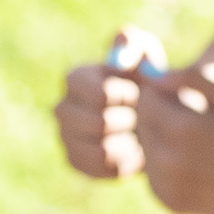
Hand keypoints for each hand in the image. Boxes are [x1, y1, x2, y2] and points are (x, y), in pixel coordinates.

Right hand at [54, 26, 161, 179]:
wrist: (151, 117)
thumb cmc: (147, 81)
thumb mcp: (147, 55)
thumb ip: (135, 46)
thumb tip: (118, 56)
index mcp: (74, 78)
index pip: (100, 94)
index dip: (128, 97)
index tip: (140, 94)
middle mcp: (62, 107)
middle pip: (99, 124)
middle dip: (129, 122)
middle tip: (143, 117)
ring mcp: (64, 136)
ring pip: (101, 149)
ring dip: (129, 143)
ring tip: (140, 133)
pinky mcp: (73, 160)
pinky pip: (101, 168)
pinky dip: (123, 162)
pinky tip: (133, 150)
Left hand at [127, 66, 213, 213]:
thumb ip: (190, 79)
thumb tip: (154, 76)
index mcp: (182, 128)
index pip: (145, 98)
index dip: (158, 91)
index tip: (178, 95)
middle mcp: (168, 160)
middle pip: (141, 123)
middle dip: (157, 115)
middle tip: (188, 118)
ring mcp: (166, 185)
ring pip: (145, 148)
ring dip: (159, 139)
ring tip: (193, 142)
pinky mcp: (168, 201)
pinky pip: (152, 173)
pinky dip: (164, 164)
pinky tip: (192, 163)